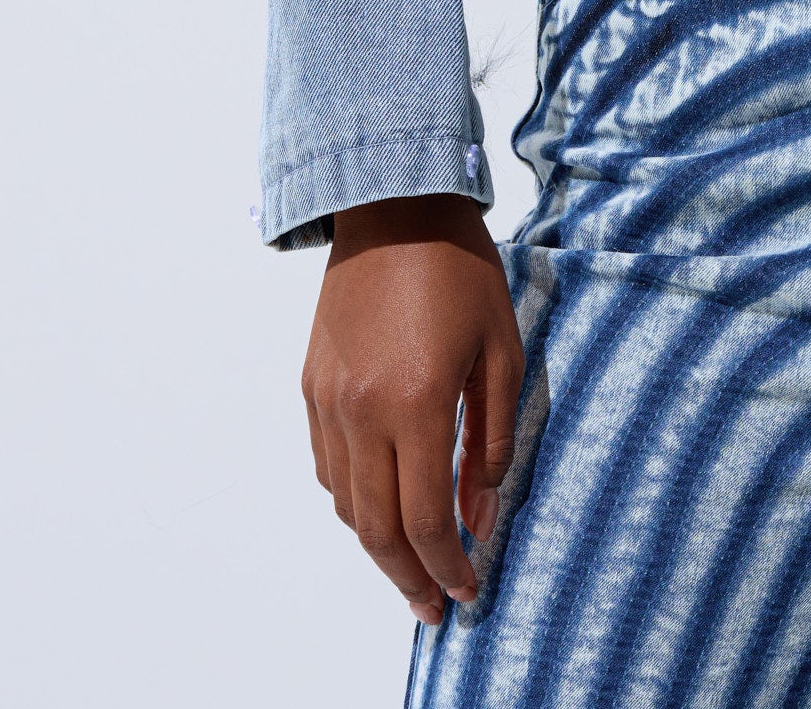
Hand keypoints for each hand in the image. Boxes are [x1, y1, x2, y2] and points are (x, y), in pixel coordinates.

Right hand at [303, 195, 523, 629]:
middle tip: (435, 607)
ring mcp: (328, 401)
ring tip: (413, 563)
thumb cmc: (460, 269)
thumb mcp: (499, 349)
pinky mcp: (311, 386)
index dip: (448, 567)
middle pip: (377, 530)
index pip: (427, 518)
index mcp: (415, 402)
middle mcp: (362, 412)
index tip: (468, 591)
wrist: (394, 204)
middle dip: (408, 580)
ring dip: (379, 545)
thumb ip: (491, 437)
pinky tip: (381, 502)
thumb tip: (482, 510)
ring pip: (346, 504)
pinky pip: (327, 466)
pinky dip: (353, 499)